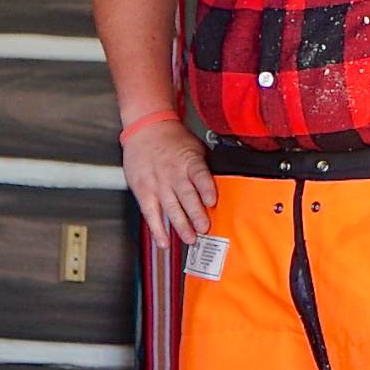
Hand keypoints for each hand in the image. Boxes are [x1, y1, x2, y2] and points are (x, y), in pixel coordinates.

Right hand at [123, 120, 217, 244]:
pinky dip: (157, 229)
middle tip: (204, 228)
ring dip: (180, 225)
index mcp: (189, 161)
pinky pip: (151, 213)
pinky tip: (164, 241)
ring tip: (190, 238)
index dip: (206, 189)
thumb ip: (206, 169)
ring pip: (170, 207)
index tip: (212, 201)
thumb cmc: (173, 140)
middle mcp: (173, 173)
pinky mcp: (144, 191)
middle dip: (195, 214)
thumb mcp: (196, 148)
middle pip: (186, 196)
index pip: (199, 175)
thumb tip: (226, 185)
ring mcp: (158, 184)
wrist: (146, 128)